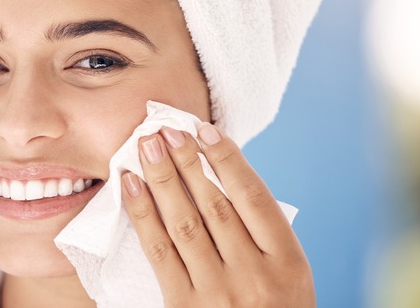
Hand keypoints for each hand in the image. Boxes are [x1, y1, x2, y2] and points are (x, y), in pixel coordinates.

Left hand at [121, 123, 314, 306]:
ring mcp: (217, 292)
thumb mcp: (287, 275)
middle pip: (214, 204)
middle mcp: (254, 275)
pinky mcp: (183, 305)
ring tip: (146, 146)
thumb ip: (260, 232)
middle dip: (187, 161)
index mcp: (288, 263)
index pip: (253, 197)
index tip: (204, 130)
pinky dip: (143, 213)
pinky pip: (159, 250)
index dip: (227, 158)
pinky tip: (131, 186)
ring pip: (184, 222)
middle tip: (165, 129)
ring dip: (162, 179)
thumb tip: (217, 171)